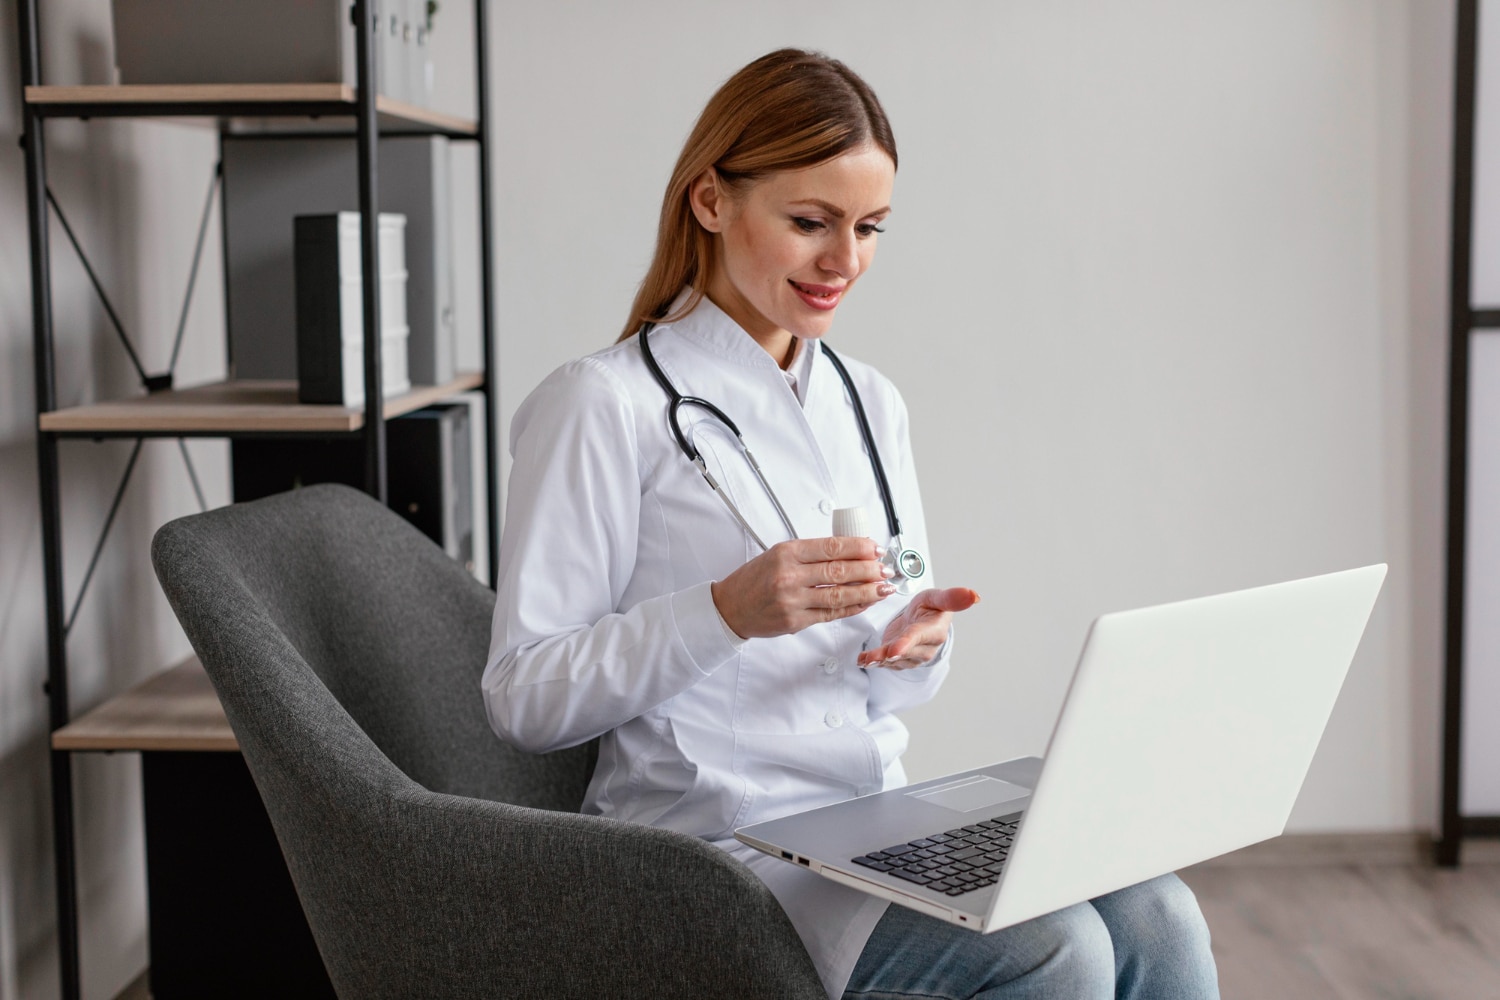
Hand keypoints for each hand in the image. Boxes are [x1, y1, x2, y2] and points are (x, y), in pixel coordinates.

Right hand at [712, 537, 895, 639]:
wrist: (731, 607)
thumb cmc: (755, 579)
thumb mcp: (777, 554)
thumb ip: (810, 553)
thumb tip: (849, 551)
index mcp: (786, 553)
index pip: (832, 547)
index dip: (859, 548)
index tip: (875, 548)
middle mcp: (790, 575)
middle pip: (839, 571)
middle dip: (868, 570)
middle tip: (885, 568)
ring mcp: (793, 601)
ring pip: (839, 595)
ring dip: (866, 591)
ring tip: (883, 587)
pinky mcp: (796, 621)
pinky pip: (831, 614)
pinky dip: (852, 608)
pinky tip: (865, 602)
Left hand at [857, 587, 980, 669]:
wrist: (923, 618)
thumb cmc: (931, 607)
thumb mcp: (938, 597)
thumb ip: (952, 597)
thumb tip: (974, 595)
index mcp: (934, 630)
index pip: (918, 637)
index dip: (906, 644)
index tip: (894, 650)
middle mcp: (924, 647)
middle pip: (903, 652)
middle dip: (886, 655)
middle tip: (871, 658)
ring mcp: (912, 656)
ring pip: (893, 660)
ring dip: (877, 660)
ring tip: (864, 659)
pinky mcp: (900, 659)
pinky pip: (886, 662)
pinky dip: (872, 661)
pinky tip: (862, 660)